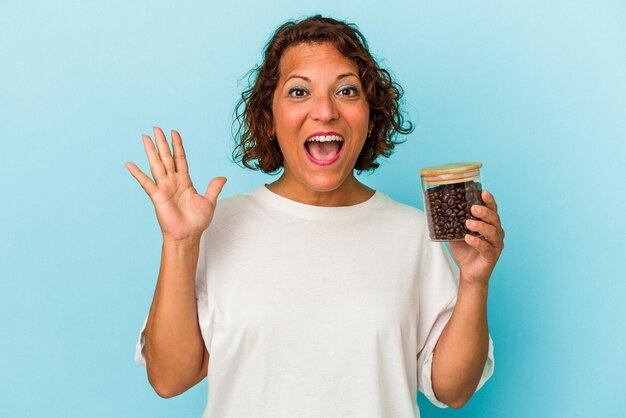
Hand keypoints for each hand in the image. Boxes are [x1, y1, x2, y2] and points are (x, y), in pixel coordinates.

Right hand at [125, 127, 226, 242]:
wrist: (188, 235)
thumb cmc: (197, 221)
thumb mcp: (209, 201)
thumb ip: (213, 188)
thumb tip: (223, 177)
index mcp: (185, 181)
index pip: (180, 158)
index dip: (177, 146)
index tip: (174, 132)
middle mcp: (173, 181)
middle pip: (166, 157)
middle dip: (162, 143)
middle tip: (156, 128)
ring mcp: (164, 187)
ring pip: (156, 165)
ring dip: (151, 151)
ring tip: (145, 137)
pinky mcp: (157, 196)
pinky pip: (146, 183)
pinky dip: (137, 173)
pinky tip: (129, 164)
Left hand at [448, 190, 504, 286]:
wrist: (468, 272)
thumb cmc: (465, 250)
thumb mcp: (456, 233)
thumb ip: (452, 222)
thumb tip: (438, 209)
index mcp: (490, 225)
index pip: (492, 210)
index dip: (489, 201)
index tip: (483, 192)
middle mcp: (496, 233)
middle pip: (494, 219)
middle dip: (484, 212)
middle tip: (473, 208)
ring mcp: (495, 245)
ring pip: (493, 233)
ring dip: (481, 226)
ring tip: (468, 223)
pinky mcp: (491, 257)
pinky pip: (486, 248)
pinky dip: (478, 242)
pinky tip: (468, 238)